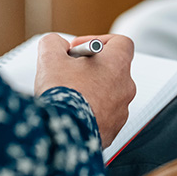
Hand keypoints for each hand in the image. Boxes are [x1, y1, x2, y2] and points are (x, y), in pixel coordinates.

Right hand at [35, 33, 136, 147]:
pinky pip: (104, 116)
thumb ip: (54, 42)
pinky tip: (72, 113)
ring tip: (69, 95)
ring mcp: (121, 110)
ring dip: (91, 91)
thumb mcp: (51, 57)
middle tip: (69, 72)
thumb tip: (56, 44)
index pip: (121, 43)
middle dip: (91, 68)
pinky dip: (90, 112)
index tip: (80, 49)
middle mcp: (126, 86)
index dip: (99, 41)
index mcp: (117, 64)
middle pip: (112, 69)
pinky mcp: (113, 130)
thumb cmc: (62, 94)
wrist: (62, 134)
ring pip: (108, 94)